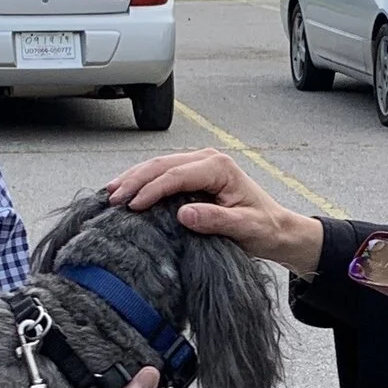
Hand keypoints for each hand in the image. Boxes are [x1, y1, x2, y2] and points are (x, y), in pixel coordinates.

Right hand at [108, 144, 323, 276]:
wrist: (276, 228)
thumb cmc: (264, 228)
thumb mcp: (244, 228)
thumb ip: (216, 220)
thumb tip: (183, 214)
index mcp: (219, 167)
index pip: (176, 174)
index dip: (152, 189)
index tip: (133, 206)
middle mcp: (208, 159)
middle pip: (162, 164)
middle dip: (134, 180)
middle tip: (112, 198)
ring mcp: (199, 164)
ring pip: (158, 165)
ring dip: (134, 178)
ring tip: (110, 193)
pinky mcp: (194, 174)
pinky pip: (163, 173)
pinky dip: (142, 181)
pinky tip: (126, 190)